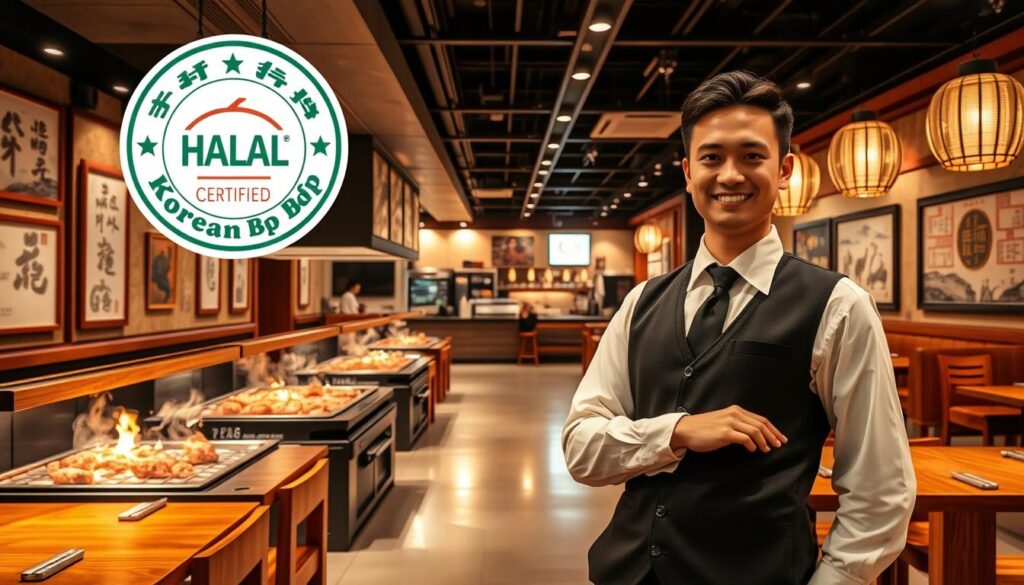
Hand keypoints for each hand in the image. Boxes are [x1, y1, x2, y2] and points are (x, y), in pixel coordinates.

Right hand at [670, 405, 787, 452]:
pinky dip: (752, 444)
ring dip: (764, 441)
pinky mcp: (725, 433)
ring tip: (767, 449)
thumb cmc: (704, 428)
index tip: (781, 438)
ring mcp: (730, 423)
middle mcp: (735, 414)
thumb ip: (738, 424)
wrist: (686, 430)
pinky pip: (745, 438)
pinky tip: (753, 450)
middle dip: (773, 435)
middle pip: (761, 424)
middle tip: (780, 445)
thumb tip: (754, 436)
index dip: (773, 429)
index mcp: (736, 410)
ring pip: (755, 431)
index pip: (761, 419)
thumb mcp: (723, 421)